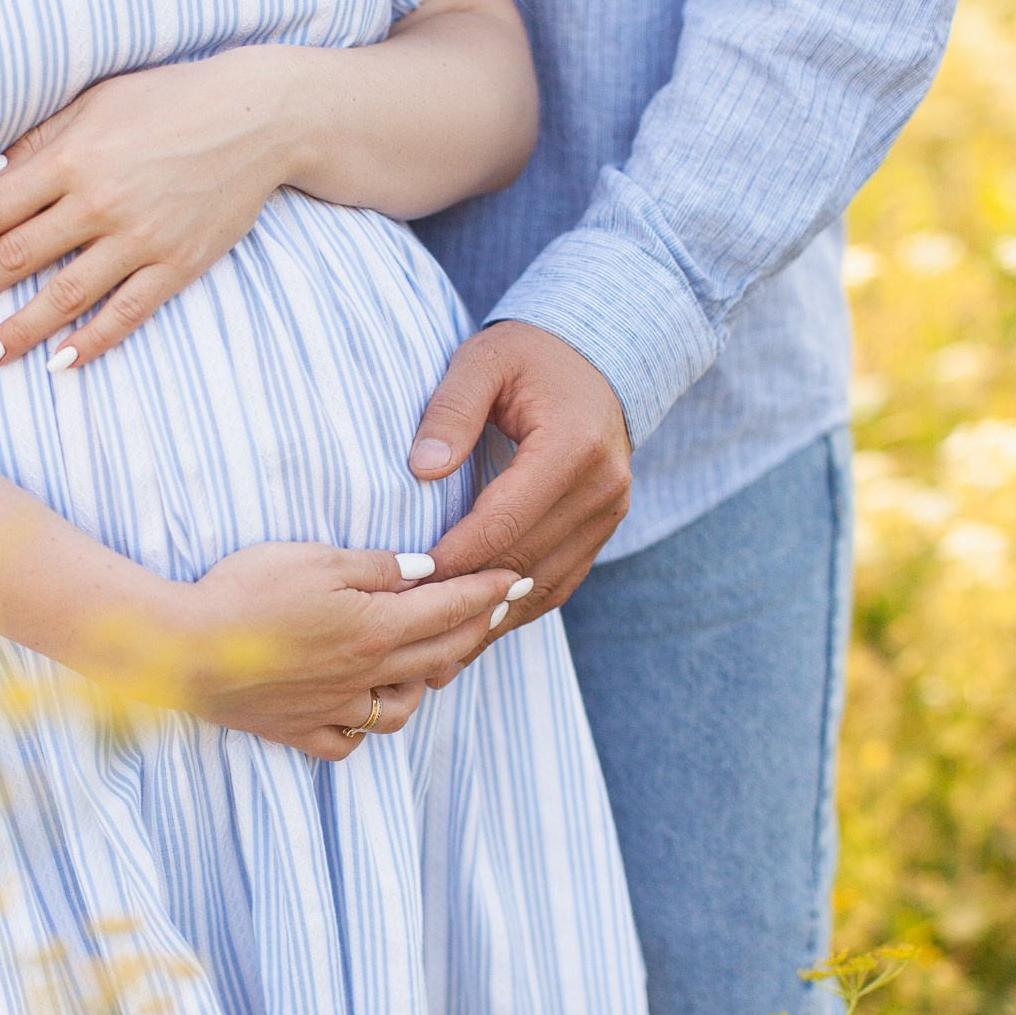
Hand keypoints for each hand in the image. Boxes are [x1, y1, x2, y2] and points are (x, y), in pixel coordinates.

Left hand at [0, 47, 298, 369]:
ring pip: (65, 295)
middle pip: (16, 257)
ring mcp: (141, 238)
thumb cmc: (171, 100)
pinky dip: (92, 340)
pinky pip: (127, 312)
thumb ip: (37, 141)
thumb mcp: (96, 102)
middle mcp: (100, 201)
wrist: (258, 118)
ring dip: (18, 330)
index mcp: (72, 156)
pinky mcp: (178, 264)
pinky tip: (61, 362)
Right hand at [139, 544, 518, 759]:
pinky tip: (364, 708)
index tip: (515, 578)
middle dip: (476, 628)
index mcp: (375, 628)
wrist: (181, 651)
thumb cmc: (244, 592)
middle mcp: (364, 675)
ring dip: (424, 683)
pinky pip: (347, 741)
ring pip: (400, 709)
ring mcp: (331, 709)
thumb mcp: (314, 558)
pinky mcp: (296, 730)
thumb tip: (423, 572)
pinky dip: (364, 727)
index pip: (450, 608)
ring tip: (429, 660)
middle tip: (498, 609)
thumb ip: (375, 566)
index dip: (487, 591)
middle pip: (439, 655)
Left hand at [408, 321, 632, 686]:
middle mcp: (602, 489)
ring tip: (438, 661)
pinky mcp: (603, 529)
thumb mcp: (483, 360)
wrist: (598, 356)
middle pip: (523, 562)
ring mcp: (609, 514)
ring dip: (492, 623)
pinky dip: (517, 612)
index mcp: (572, 448)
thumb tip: (422, 469)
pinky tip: (476, 636)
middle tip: (409, 635)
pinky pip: (558, 582)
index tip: (406, 582)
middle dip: (465, 602)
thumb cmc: (529, 354)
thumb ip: (450, 409)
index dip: (453, 560)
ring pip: (544, 586)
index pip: (503, 523)